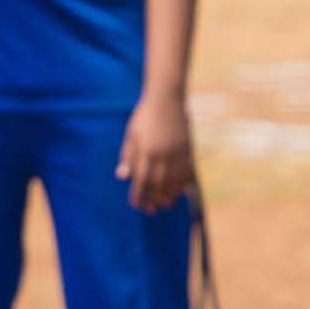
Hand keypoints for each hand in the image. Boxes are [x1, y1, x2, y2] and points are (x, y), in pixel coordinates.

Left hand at [116, 91, 195, 212]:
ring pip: (174, 180)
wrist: (167, 98)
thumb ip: (127, 156)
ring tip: (165, 205)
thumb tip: (122, 177)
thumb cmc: (144, 115)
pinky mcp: (187, 148)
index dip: (138, 194)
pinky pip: (186, 171)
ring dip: (169, 194)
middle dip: (153, 199)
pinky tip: (180, 191)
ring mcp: (177, 152)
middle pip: (158, 183)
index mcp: (145, 150)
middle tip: (150, 210)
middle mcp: (162, 154)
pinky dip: (183, 184)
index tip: (136, 205)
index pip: (141, 179)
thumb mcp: (131, 134)